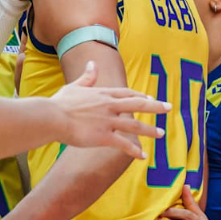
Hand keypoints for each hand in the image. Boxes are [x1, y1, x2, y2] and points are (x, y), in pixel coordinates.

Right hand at [52, 61, 167, 158]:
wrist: (52, 117)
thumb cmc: (60, 103)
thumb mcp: (75, 86)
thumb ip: (87, 77)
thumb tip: (93, 63)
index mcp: (103, 94)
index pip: (127, 93)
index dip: (140, 95)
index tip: (150, 97)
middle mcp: (109, 105)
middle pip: (138, 104)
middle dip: (155, 106)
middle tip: (168, 108)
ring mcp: (108, 121)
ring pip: (135, 125)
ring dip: (150, 130)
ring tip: (161, 134)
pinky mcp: (103, 136)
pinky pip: (123, 144)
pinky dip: (134, 150)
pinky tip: (143, 156)